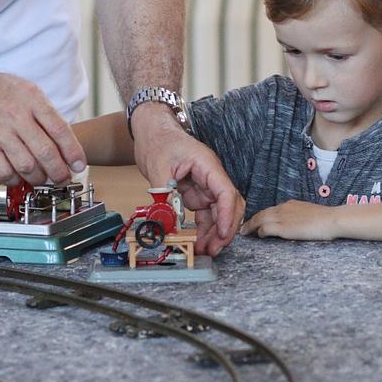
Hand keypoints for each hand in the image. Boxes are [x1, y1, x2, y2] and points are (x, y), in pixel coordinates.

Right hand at [0, 66, 86, 189]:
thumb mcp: (27, 90)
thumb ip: (46, 113)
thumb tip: (65, 138)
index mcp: (32, 101)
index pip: (59, 129)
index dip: (73, 151)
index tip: (79, 164)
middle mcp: (16, 116)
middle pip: (45, 151)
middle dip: (59, 170)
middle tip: (63, 178)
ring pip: (26, 165)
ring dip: (38, 178)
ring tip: (42, 179)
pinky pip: (2, 171)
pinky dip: (14, 180)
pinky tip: (18, 178)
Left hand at [132, 106, 243, 256]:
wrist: (152, 131)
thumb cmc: (159, 141)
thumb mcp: (158, 167)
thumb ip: (163, 194)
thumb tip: (166, 221)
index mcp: (208, 166)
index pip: (226, 192)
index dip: (227, 215)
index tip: (223, 233)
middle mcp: (211, 177)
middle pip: (229, 206)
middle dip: (225, 229)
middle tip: (213, 249)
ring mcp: (205, 187)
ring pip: (218, 214)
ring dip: (214, 233)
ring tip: (204, 250)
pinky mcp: (196, 194)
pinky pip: (205, 215)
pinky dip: (203, 230)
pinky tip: (197, 242)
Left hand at [240, 200, 336, 240]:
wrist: (332, 220)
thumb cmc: (327, 220)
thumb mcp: (311, 215)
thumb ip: (301, 217)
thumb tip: (299, 224)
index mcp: (291, 204)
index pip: (272, 210)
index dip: (263, 216)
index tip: (257, 221)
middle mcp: (284, 208)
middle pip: (262, 213)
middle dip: (251, 220)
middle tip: (243, 228)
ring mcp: (283, 217)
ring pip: (260, 219)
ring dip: (250, 226)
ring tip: (244, 233)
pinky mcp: (283, 227)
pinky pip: (265, 228)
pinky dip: (259, 232)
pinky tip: (258, 236)